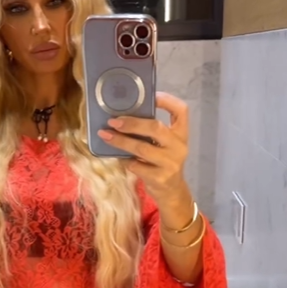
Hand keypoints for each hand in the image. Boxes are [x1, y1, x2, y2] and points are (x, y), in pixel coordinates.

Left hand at [97, 92, 189, 210]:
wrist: (172, 191)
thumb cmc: (163, 161)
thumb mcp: (165, 145)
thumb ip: (153, 131)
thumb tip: (123, 115)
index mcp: (181, 134)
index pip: (181, 110)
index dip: (167, 100)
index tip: (150, 96)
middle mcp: (178, 146)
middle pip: (155, 127)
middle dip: (132, 123)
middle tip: (113, 121)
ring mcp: (170, 163)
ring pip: (142, 148)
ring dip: (121, 141)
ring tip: (105, 135)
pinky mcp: (160, 177)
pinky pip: (136, 165)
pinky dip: (125, 160)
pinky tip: (118, 157)